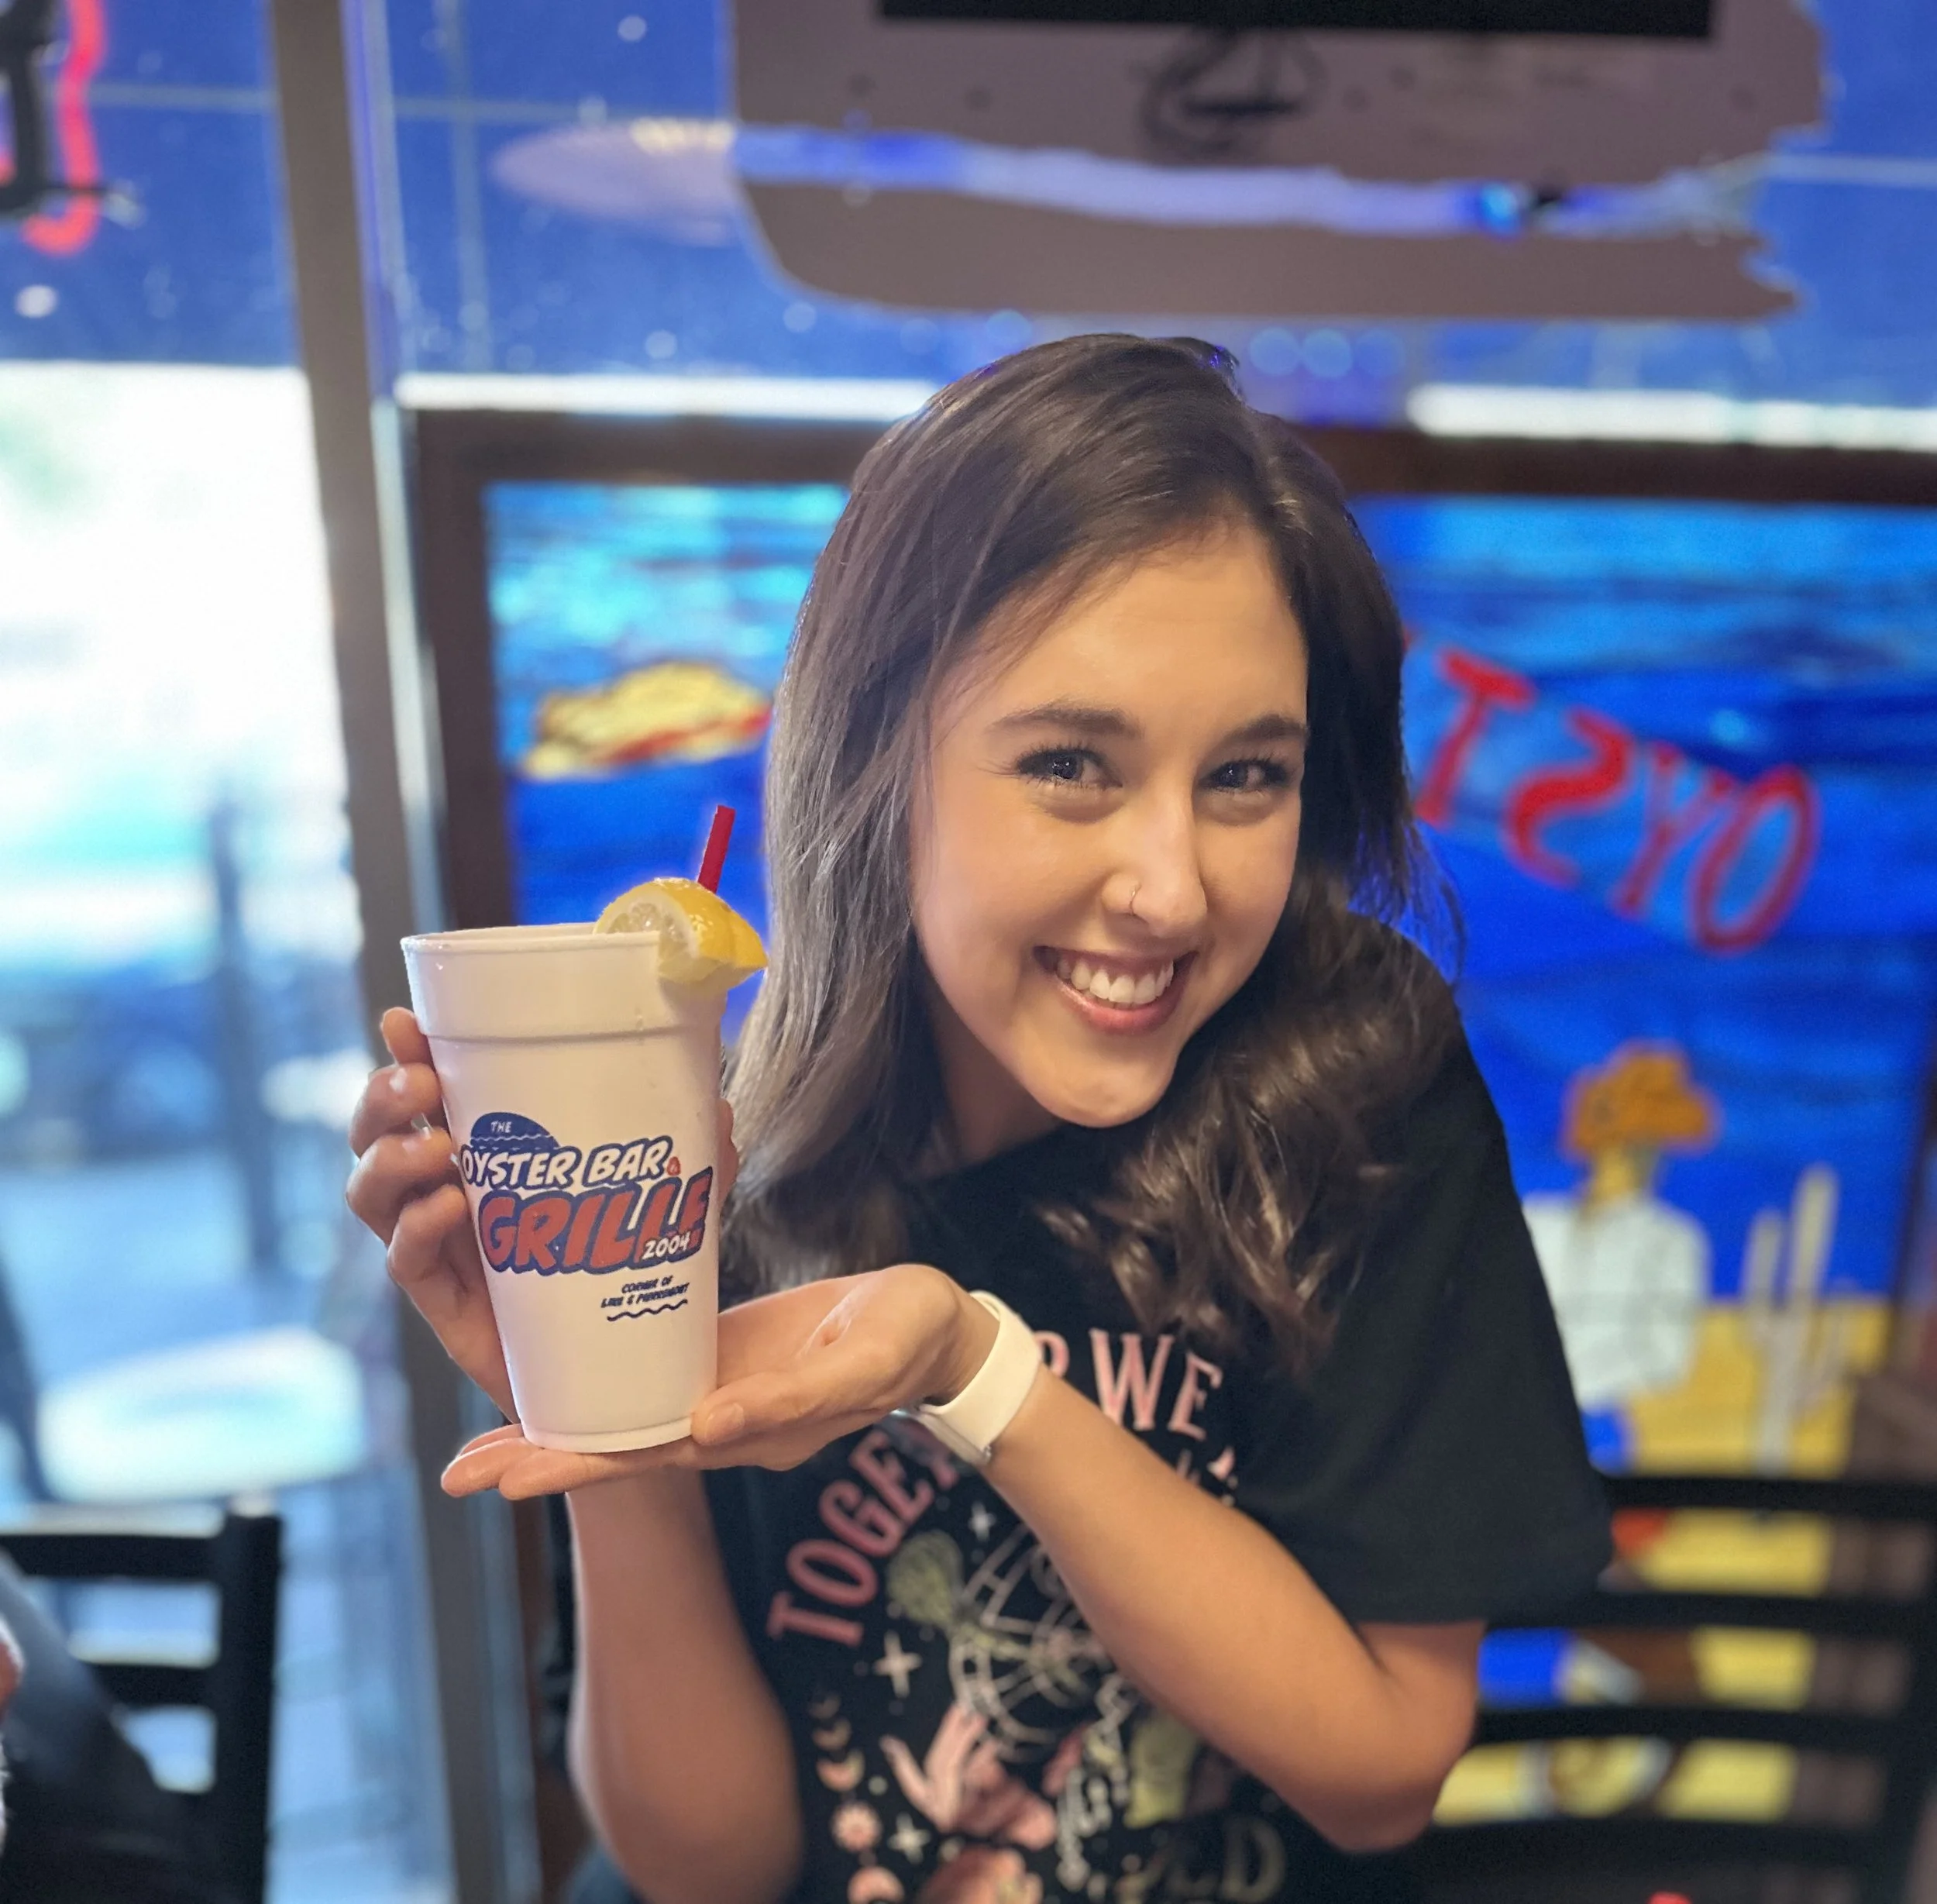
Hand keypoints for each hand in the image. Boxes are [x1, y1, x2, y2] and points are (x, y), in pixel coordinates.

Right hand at [346, 1005, 740, 1423]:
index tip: (405, 1021)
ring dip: (391, 1160)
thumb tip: (717, 1104)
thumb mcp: (665, 1198)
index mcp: (484, 1151)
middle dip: (383, 1100)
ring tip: (439, 1148)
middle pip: (376, 1136)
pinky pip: (406, 1264)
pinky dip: (418, 1230)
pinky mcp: (445, 1307)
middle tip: (422, 1083)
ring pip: (373, 1196)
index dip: (404, 1054)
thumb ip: (691, 1154)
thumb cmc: (624, 1265)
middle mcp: (445, 1192)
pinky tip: (450, 1209)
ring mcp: (438, 1250)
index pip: (425, 1091)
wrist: (618, 1372)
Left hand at [441, 1262, 999, 1498]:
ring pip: (622, 1412)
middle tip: (456, 1472)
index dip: (570, 1468)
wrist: (937, 1329)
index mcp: (743, 1433)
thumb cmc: (906, 1341)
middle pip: (613, 1446)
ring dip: (557, 1421)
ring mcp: (718, 1390)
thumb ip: (790, 1399)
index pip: (638, 1458)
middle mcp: (718, 1422)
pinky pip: (650, 1368)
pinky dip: (601, 1370)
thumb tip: (708, 1426)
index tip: (501, 1480)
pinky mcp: (723, 1353)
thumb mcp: (859, 1364)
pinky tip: (561, 1360)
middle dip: (537, 1459)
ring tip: (484, 1436)